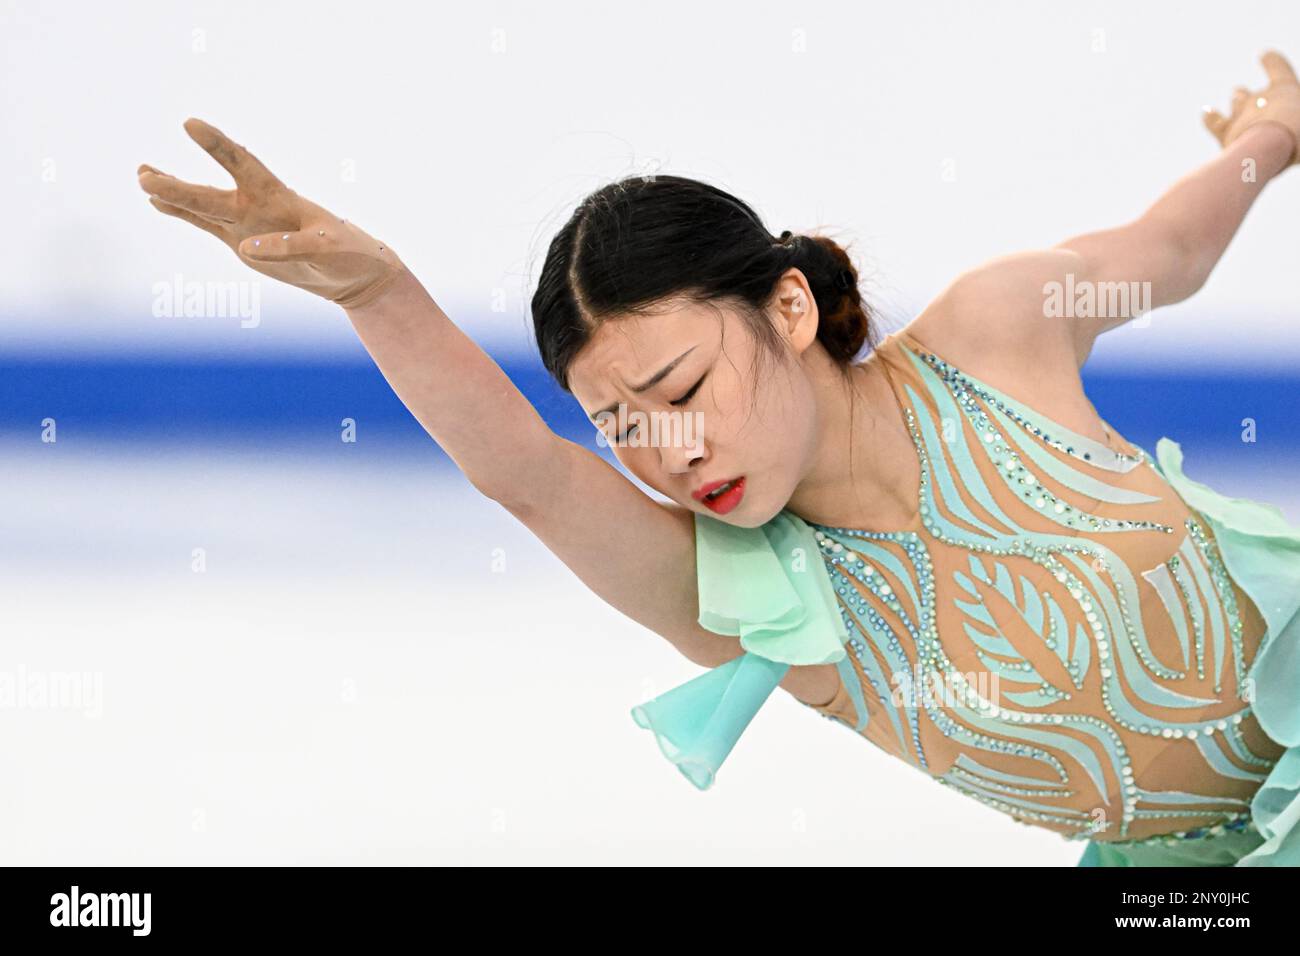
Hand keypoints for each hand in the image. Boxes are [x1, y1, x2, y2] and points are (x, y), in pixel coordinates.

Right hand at [137, 118, 406, 308]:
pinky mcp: (243, 245)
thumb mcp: (329, 250)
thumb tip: (248, 247)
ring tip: (141, 177)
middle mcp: (257, 206)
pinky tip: (158, 204)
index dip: (219, 146)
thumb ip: (292, 248)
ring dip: (173, 195)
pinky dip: (183, 215)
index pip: (244, 165)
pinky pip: (207, 227)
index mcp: (280, 197)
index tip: (191, 124)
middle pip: (212, 194)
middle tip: (143, 173)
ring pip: (203, 207)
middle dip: (179, 186)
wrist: (352, 273)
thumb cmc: (349, 253)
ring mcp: (247, 224)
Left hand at [1203, 50, 1299, 166]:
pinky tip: (1206, 112)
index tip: (1264, 54)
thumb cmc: (1299, 134)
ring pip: (1236, 102)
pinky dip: (1210, 117)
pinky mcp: (1226, 132)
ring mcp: (1240, 114)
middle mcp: (1259, 97)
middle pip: (1249, 93)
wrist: (1270, 149)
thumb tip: (1293, 116)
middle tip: (1242, 93)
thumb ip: (1296, 116)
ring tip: (1236, 99)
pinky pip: (1215, 122)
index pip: (1277, 67)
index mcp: (1284, 89)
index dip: (1272, 61)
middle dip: (1246, 95)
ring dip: (1236, 101)